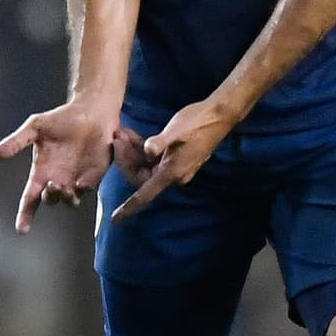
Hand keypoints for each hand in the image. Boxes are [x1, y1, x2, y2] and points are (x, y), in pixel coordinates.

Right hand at [0, 99, 116, 233]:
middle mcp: (58, 180)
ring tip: (65, 187)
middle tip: (53, 185)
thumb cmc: (61, 118)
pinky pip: (88, 190)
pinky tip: (81, 183)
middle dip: (50, 197)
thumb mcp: (34, 127)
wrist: (90, 111)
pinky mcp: (94, 175)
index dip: (25, 215)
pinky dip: (83, 190)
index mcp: (41, 172)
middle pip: (50, 200)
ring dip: (66, 198)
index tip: (21, 230)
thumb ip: (15, 142)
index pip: (30, 199)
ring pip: (70, 201)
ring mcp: (77, 179)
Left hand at [111, 100, 232, 222]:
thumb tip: (146, 151)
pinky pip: (155, 160)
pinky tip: (134, 136)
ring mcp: (177, 167)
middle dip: (126, 160)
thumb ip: (158, 143)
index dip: (129, 208)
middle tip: (117, 138)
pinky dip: (143, 150)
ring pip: (147, 167)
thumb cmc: (199, 122)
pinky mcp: (178, 158)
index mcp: (171, 172)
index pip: (145, 195)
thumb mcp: (176, 130)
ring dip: (133, 153)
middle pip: (141, 177)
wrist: (220, 115)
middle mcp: (174, 175)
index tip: (115, 219)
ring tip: (123, 133)